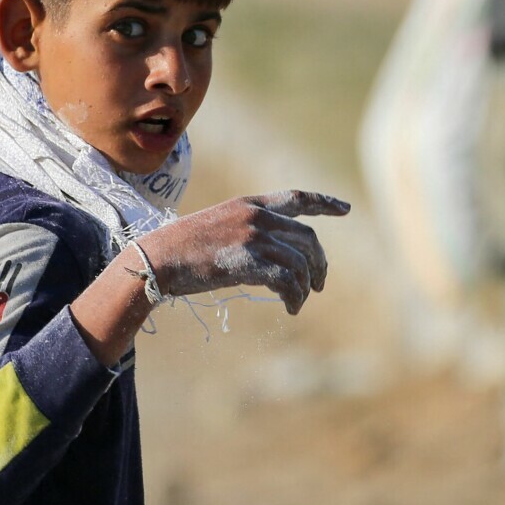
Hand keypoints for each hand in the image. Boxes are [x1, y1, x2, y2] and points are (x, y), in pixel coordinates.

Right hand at [136, 191, 348, 314]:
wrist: (158, 257)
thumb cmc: (182, 249)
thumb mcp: (218, 226)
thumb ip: (246, 231)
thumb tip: (270, 253)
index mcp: (249, 203)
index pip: (297, 197)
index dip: (325, 202)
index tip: (346, 209)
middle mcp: (256, 215)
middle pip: (308, 237)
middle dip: (319, 262)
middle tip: (320, 284)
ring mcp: (253, 237)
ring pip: (301, 262)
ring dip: (306, 285)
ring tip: (299, 301)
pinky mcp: (249, 261)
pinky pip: (288, 280)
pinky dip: (295, 296)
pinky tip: (291, 307)